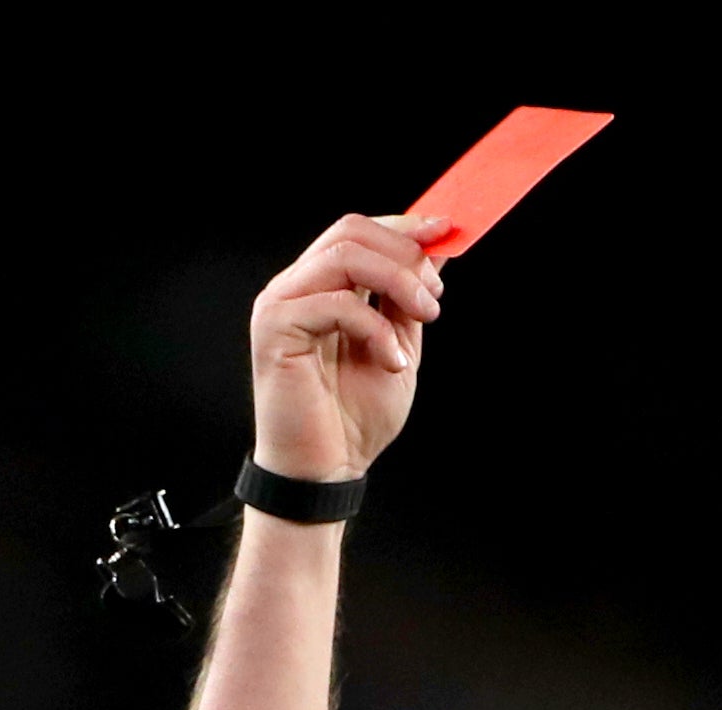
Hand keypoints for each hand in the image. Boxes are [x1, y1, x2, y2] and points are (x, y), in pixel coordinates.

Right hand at [248, 215, 448, 482]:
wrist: (326, 471)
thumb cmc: (353, 418)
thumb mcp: (397, 345)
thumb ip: (407, 299)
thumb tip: (434, 251)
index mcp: (321, 287)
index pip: (358, 232)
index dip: (404, 227)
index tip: (446, 231)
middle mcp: (296, 287)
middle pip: (351, 231)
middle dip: (405, 254)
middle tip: (435, 295)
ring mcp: (281, 304)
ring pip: (344, 254)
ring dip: (397, 281)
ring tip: (424, 318)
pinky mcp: (275, 328)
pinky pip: (336, 302)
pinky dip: (375, 328)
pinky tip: (392, 361)